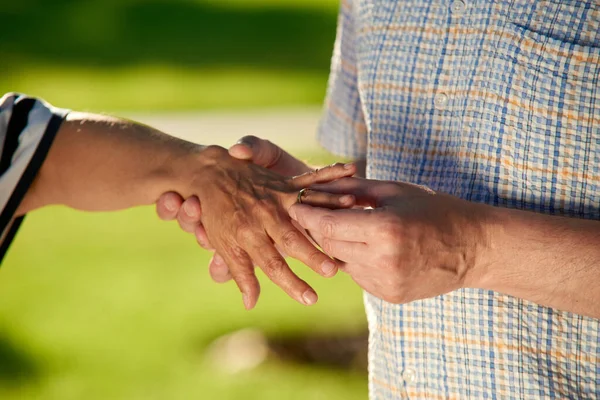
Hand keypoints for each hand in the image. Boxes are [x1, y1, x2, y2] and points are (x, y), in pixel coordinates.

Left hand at [165, 145, 355, 308]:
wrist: (211, 173)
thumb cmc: (217, 214)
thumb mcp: (224, 246)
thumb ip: (241, 274)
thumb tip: (251, 304)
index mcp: (248, 234)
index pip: (272, 265)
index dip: (291, 283)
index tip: (309, 299)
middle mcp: (264, 215)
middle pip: (291, 239)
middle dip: (312, 254)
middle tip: (332, 271)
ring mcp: (276, 196)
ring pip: (306, 207)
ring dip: (330, 212)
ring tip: (352, 221)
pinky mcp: (285, 182)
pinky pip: (310, 178)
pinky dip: (330, 173)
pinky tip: (351, 170)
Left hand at [287, 178, 487, 303]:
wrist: (473, 248)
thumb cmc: (434, 210)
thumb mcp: (394, 191)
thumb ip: (352, 188)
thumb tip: (315, 186)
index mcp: (386, 230)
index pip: (329, 226)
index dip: (307, 215)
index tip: (294, 205)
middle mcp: (384, 261)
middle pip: (330, 246)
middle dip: (319, 229)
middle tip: (314, 213)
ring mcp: (387, 283)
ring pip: (341, 263)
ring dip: (337, 245)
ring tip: (346, 227)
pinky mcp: (390, 295)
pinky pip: (358, 276)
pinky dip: (354, 260)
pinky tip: (368, 247)